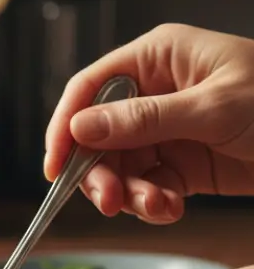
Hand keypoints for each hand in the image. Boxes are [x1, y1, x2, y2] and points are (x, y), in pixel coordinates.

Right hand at [45, 24, 253, 223]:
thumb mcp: (215, 109)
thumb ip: (144, 119)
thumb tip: (80, 126)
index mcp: (158, 58)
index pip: (90, 88)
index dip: (65, 126)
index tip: (54, 167)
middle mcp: (154, 92)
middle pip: (98, 135)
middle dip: (101, 172)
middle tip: (110, 202)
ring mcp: (168, 128)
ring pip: (121, 166)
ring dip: (131, 193)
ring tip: (157, 208)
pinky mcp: (183, 162)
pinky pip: (148, 185)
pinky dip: (153, 203)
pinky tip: (171, 209)